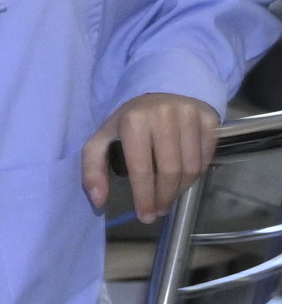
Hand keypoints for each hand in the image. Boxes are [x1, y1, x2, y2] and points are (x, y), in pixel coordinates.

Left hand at [86, 91, 221, 217]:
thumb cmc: (130, 120)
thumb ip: (93, 169)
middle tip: (160, 211)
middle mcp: (164, 116)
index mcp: (134, 122)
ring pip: (192, 166)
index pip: (142, 168)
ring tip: (170, 196)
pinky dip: (197, 172)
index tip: (146, 215)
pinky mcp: (209, 118)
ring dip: (182, 188)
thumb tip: (98, 201)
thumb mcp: (102, 139)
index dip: (144, 196)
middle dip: (164, 196)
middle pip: (170, 170)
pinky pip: (207, 155)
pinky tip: (185, 178)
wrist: (162, 88)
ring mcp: (190, 115)